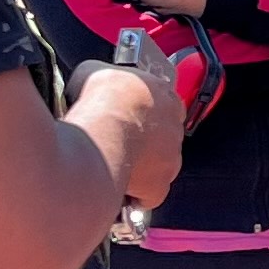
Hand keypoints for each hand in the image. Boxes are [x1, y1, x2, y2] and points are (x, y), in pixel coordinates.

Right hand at [74, 62, 183, 213]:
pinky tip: (117, 189)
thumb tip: (93, 83)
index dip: (145, 114)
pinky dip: (135, 195)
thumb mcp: (95, 72)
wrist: (102, 130)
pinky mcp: (159, 186)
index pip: (165, 106)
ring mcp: (171, 159)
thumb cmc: (101, 99)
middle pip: (163, 139)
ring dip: (140, 169)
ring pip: (158, 168)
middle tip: (116, 143)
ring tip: (113, 167)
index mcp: (166, 97)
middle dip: (143, 143)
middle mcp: (175, 129)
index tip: (129, 118)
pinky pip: (149, 196)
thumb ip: (105, 79)